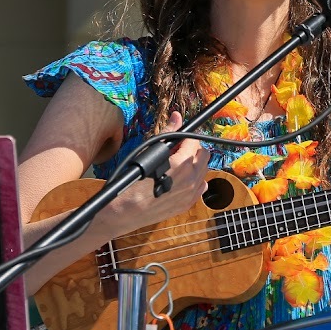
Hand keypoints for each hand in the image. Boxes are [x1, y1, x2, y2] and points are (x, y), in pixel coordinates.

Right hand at [98, 111, 209, 239]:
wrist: (126, 212)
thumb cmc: (133, 182)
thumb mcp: (149, 153)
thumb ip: (167, 134)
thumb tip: (177, 117)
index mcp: (183, 163)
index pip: (195, 142)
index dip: (186, 138)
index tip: (179, 140)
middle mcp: (192, 178)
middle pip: (204, 155)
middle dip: (193, 150)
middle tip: (179, 152)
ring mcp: (192, 193)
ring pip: (204, 171)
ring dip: (195, 165)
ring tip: (178, 166)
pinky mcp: (189, 204)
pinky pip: (201, 187)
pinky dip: (195, 181)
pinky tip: (182, 180)